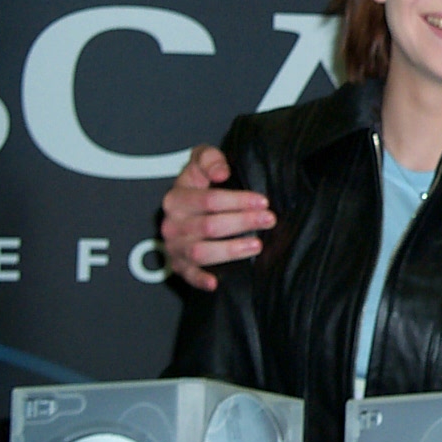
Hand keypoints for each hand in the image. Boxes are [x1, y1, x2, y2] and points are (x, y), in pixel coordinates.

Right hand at [160, 145, 274, 290]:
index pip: (209, 200)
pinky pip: (188, 275)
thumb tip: (221, 172)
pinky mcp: (179, 265)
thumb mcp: (201, 161)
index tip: (262, 201)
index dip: (238, 200)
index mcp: (176, 198)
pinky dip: (200, 280)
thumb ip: (209, 159)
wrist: (184, 204)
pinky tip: (217, 282)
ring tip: (257, 245)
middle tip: (268, 220)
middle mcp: (173, 224)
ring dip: (230, 250)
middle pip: (209, 226)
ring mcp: (175, 246)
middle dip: (243, 223)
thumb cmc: (199, 183)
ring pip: (201, 252)